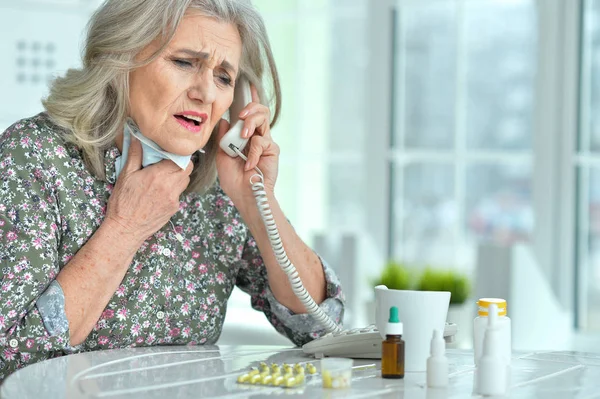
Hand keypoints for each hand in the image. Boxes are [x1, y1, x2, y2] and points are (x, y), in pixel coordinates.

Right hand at [104, 137, 193, 246]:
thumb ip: (134, 155)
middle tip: (168, 161)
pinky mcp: (174, 208)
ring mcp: (174, 199)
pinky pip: (179, 193)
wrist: (126, 229)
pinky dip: (174, 188)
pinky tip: (160, 190)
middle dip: (181, 162)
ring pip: (185, 181)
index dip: (177, 153)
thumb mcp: (125, 176)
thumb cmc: (123, 203)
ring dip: (179, 175)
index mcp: (158, 176)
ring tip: (164, 175)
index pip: (181, 159)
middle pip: (188, 169)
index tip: (169, 152)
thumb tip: (137, 138)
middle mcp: (170, 187)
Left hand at [216, 85, 279, 204]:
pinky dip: (252, 152)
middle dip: (250, 108)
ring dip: (251, 123)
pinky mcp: (272, 150)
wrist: (245, 196)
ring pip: (263, 119)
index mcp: (244, 136)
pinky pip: (261, 142)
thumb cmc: (234, 180)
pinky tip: (248, 164)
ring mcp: (266, 142)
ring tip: (243, 136)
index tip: (248, 84)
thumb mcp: (222, 156)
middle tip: (240, 116)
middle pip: (259, 110)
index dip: (250, 98)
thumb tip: (224, 120)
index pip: (249, 113)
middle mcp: (257, 136)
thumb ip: (223, 137)